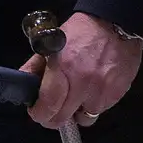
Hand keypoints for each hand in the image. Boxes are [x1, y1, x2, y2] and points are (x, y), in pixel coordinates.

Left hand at [19, 12, 142, 128]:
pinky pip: (101, 110)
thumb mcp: (51, 45)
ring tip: (75, 98)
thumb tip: (24, 85)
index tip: (36, 112)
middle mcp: (83, 83)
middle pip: (64, 118)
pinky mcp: (118, 93)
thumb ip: (36, 67)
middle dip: (54, 118)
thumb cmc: (80, 32)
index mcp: (63, 69)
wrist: (115, 23)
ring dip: (77, 112)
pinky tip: (91, 91)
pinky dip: (93, 105)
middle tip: (51, 110)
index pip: (49, 105)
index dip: (39, 114)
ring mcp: (102, 90)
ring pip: (85, 118)